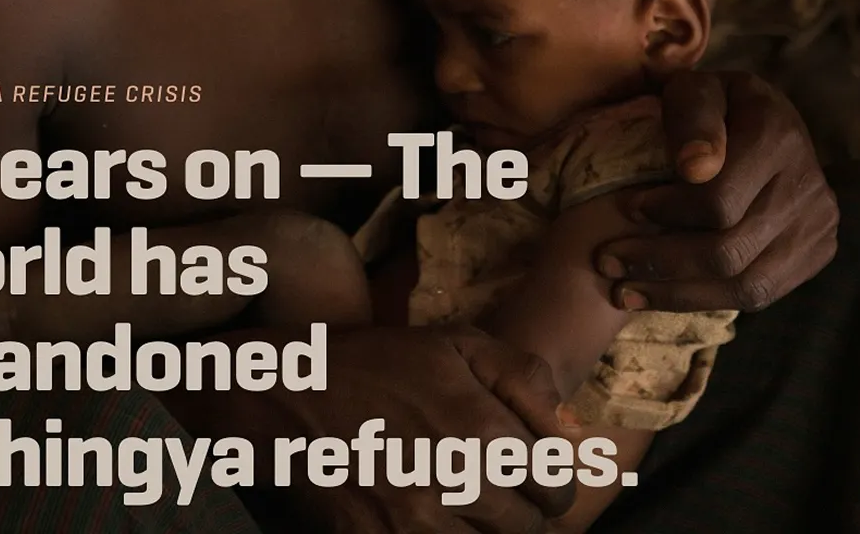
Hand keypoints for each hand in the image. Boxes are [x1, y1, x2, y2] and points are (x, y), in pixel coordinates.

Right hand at [191, 324, 574, 532]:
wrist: (292, 394)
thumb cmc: (380, 363)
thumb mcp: (455, 344)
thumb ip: (523, 378)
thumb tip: (567, 428)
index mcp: (483, 431)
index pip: (555, 487)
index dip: (548, 478)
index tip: (529, 469)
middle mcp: (458, 485)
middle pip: (526, 530)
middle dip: (521, 509)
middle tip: (497, 488)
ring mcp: (416, 525)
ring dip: (484, 528)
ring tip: (465, 500)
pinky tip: (429, 511)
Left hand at [595, 71, 838, 312]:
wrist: (761, 119)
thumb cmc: (710, 105)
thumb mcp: (692, 89)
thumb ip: (690, 117)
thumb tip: (694, 169)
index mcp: (777, 136)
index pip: (718, 199)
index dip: (665, 211)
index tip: (625, 209)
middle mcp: (809, 185)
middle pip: (729, 250)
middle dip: (660, 261)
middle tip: (606, 261)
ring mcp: (819, 224)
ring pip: (746, 284)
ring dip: (678, 293)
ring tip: (625, 290)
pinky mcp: (817, 252)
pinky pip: (761, 294)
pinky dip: (706, 299)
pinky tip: (663, 294)